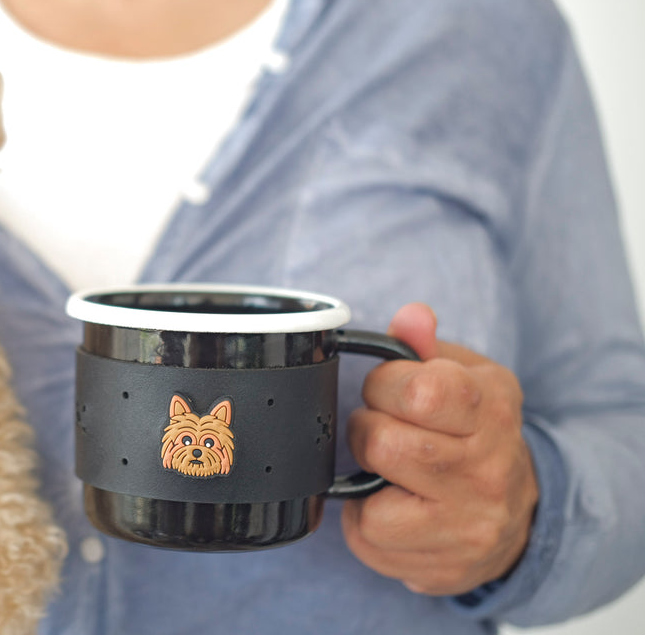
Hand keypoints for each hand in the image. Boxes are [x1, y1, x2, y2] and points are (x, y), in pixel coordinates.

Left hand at [341, 303, 538, 595]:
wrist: (520, 515)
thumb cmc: (476, 433)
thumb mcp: (464, 377)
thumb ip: (425, 346)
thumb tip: (410, 317)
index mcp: (491, 408)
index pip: (418, 391)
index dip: (384, 386)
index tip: (390, 391)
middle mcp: (487, 468)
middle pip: (382, 443)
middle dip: (366, 430)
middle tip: (384, 430)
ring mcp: (468, 524)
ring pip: (371, 500)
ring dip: (362, 479)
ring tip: (387, 470)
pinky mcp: (443, 566)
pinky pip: (367, 538)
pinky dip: (364, 520)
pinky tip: (391, 505)